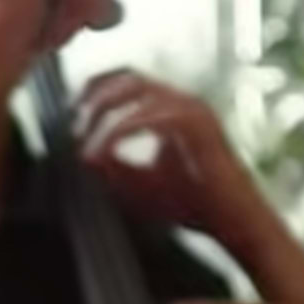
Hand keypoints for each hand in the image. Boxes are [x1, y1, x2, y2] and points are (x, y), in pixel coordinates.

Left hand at [74, 69, 265, 241]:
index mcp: (171, 109)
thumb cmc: (191, 206)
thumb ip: (112, 166)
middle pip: (127, 78)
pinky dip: (122, 131)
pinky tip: (102, 152)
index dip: (93, 91)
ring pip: (137, 92)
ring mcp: (194, 110)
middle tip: (73, 129)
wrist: (234, 225)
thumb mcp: (139, 183)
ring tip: (85, 144)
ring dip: (105, 115)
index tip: (69, 117)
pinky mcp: (200, 125)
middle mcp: (184, 102)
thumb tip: (82, 154)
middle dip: (93, 99)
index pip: (125, 80)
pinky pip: (152, 116)